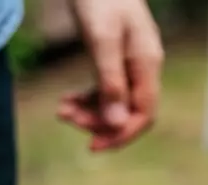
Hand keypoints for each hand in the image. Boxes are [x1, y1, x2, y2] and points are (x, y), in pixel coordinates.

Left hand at [61, 0, 163, 150]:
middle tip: (64, 116)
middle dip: (96, 122)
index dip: (119, 135)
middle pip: (127, 113)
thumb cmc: (100, 0)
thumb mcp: (102, 41)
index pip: (143, 115)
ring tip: (61, 109)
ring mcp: (130, 64)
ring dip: (88, 112)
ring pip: (114, 104)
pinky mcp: (115, 60)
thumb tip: (115, 124)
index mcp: (147, 63)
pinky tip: (66, 100)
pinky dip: (86, 100)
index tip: (91, 146)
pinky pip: (105, 91)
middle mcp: (143, 67)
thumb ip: (110, 82)